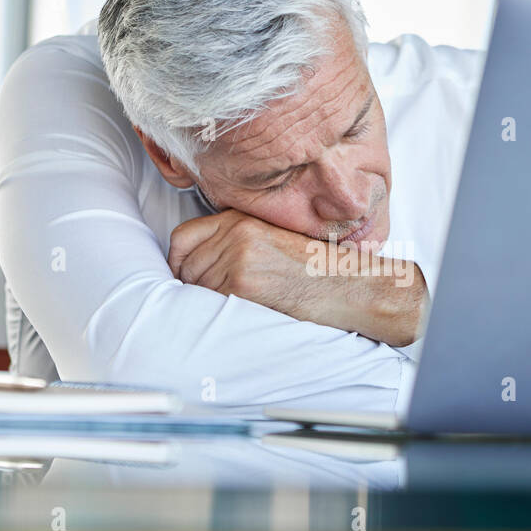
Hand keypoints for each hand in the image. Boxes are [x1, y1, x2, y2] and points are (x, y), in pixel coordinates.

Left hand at [167, 209, 427, 345]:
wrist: (351, 284)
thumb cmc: (321, 269)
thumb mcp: (276, 239)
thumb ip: (238, 241)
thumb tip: (204, 264)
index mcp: (242, 218)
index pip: (182, 237)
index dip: (179, 261)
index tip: (186, 276)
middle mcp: (236, 233)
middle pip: (185, 264)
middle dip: (193, 285)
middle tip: (214, 299)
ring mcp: (238, 257)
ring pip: (194, 286)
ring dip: (206, 300)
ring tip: (235, 306)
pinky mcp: (243, 284)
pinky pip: (209, 302)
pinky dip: (217, 311)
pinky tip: (242, 311)